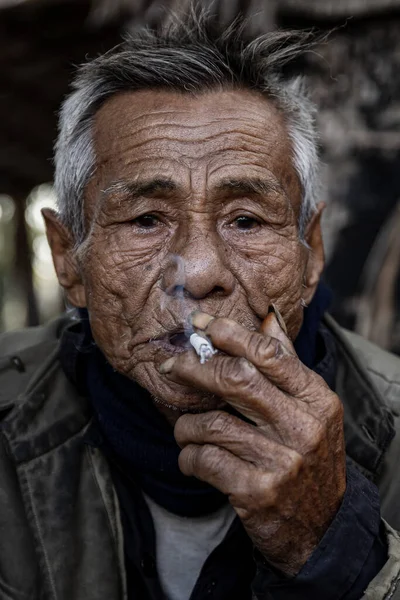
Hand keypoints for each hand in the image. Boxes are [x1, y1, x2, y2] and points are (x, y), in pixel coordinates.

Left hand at [159, 311, 345, 575]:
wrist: (321, 527)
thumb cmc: (308, 459)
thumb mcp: (310, 410)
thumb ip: (286, 365)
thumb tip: (268, 317)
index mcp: (316, 400)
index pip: (268, 354)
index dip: (229, 334)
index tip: (200, 325)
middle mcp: (303, 427)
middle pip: (236, 380)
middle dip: (195, 368)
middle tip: (171, 366)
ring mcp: (282, 461)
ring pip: (212, 423)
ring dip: (187, 426)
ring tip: (186, 432)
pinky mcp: (258, 491)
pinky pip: (205, 459)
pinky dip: (188, 457)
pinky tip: (191, 459)